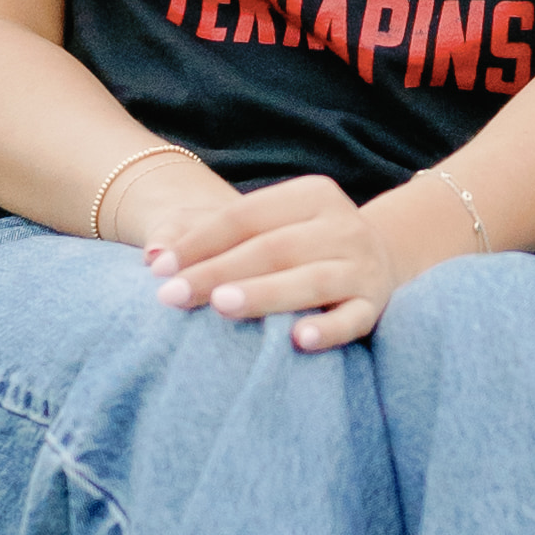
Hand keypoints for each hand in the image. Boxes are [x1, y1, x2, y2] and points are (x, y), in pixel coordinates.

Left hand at [140, 162, 392, 351]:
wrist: (382, 258)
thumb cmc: (302, 244)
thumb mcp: (268, 225)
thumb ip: (207, 232)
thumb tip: (151, 253)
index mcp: (312, 195)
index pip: (247, 216)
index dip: (201, 241)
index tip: (159, 269)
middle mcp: (342, 225)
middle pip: (273, 247)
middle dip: (218, 271)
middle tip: (171, 296)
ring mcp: (362, 265)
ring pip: (311, 280)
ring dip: (264, 294)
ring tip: (221, 307)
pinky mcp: (375, 304)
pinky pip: (353, 318)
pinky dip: (328, 328)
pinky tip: (299, 340)